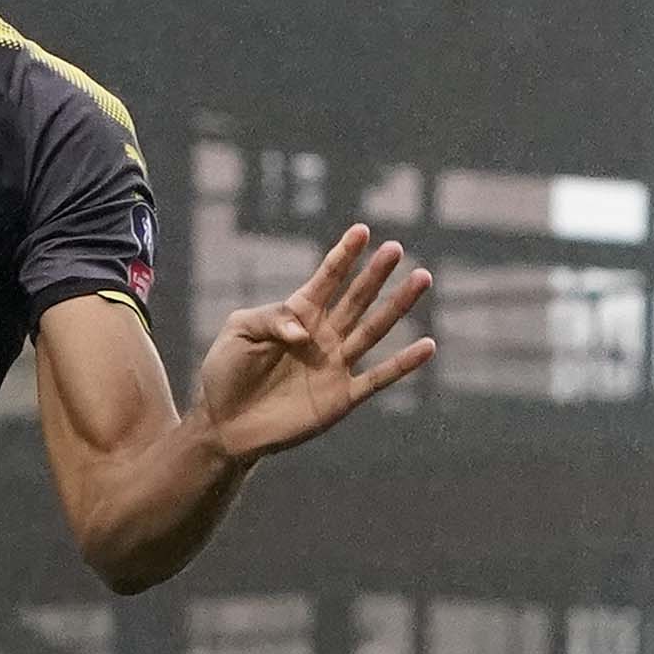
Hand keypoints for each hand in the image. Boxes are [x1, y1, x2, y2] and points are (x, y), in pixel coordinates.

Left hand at [194, 226, 432, 464]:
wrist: (224, 423)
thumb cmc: (226, 373)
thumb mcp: (238, 332)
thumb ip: (269, 318)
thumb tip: (304, 330)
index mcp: (297, 316)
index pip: (325, 280)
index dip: (343, 256)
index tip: (361, 230)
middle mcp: (322, 336)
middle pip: (356, 299)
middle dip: (375, 273)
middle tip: (395, 248)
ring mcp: (335, 365)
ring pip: (374, 329)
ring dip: (398, 305)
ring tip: (422, 278)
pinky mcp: (341, 397)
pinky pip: (378, 377)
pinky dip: (403, 364)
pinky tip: (428, 346)